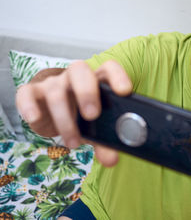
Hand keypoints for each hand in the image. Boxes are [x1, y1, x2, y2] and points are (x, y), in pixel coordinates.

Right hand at [16, 60, 132, 166]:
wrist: (57, 117)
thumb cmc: (84, 119)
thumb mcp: (96, 130)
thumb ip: (105, 144)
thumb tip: (112, 160)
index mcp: (98, 79)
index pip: (109, 68)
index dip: (118, 76)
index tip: (125, 92)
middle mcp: (76, 76)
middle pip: (80, 70)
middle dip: (86, 92)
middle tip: (92, 115)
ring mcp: (54, 83)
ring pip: (56, 91)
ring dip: (64, 119)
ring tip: (74, 142)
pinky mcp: (33, 92)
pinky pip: (27, 93)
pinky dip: (28, 105)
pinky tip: (34, 118)